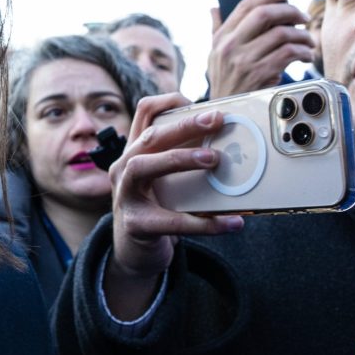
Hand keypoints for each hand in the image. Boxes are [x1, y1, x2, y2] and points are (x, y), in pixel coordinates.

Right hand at [103, 94, 243, 318]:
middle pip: (149, 137)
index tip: (199, 102)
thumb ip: (184, 161)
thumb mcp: (164, 179)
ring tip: (214, 160)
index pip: (144, 113)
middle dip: (184, 125)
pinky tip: (231, 222)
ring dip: (180, 159)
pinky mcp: (135, 225)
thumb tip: (231, 147)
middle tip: (217, 120)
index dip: (168, 101)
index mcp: (134, 152)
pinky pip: (171, 221)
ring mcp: (124, 195)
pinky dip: (205, 223)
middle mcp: (123, 168)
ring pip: (143, 166)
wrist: (134, 252)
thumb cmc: (156, 208)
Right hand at [207, 0, 313, 99]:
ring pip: (282, 33)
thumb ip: (216, 30)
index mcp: (221, 37)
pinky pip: (289, 53)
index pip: (245, 4)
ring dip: (302, 35)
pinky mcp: (260, 74)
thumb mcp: (215, 55)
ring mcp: (244, 60)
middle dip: (290, 10)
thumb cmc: (225, 83)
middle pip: (265, 13)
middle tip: (303, 17)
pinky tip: (305, 56)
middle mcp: (230, 46)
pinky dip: (303, 52)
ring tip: (307, 41)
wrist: (226, 114)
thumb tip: (214, 8)